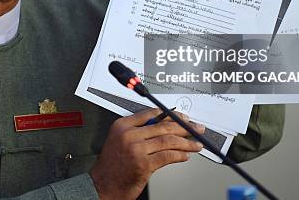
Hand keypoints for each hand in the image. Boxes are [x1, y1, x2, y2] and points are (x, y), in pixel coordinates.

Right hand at [90, 108, 204, 199]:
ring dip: (186, 143)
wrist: (102, 184)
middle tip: (196, 128)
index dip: (172, 115)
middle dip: (184, 127)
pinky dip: (179, 156)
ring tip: (196, 144)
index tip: (183, 118)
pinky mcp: (143, 164)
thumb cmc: (112, 165)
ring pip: (168, 141)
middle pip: (163, 126)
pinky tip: (185, 156)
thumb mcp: (120, 140)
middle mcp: (129, 135)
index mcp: (123, 125)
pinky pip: (167, 156)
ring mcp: (136, 149)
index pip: (152, 114)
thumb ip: (139, 131)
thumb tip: (165, 127)